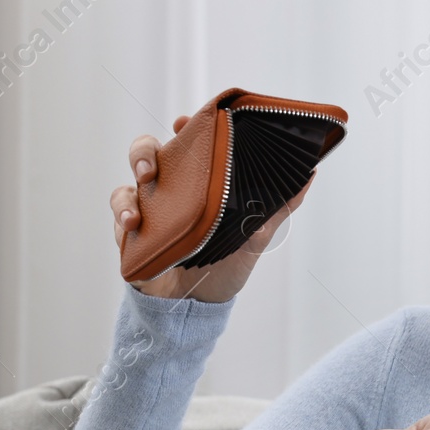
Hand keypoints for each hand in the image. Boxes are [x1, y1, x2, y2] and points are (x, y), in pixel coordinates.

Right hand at [112, 114, 314, 302]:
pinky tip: (134, 225)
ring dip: (129, 190)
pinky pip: (120, 218)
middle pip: (147, 154)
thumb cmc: (226, 265)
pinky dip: (122, 217)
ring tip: (140, 201)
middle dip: (144, 152)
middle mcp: (169, 190)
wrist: (199, 308)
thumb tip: (309, 174)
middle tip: (152, 166)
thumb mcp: (256, 235)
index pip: (187, 144)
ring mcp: (148, 211)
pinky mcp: (131, 235)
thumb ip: (279, 206)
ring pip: (128, 185)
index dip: (184, 129)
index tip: (185, 122)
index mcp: (197, 182)